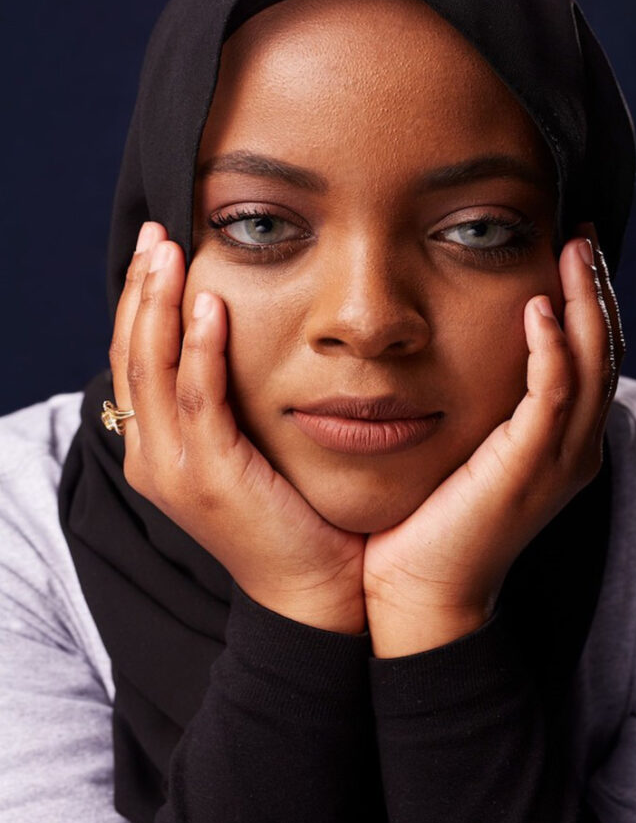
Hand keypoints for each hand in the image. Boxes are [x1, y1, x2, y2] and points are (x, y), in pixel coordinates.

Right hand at [109, 221, 365, 633]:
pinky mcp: (209, 477)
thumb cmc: (294, 513)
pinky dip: (199, 349)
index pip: (135, 359)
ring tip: (169, 249)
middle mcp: (151, 457)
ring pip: (151, 369)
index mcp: (156, 448)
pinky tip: (209, 304)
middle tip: (155, 231)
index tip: (157, 248)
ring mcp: (173, 470)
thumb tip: (232, 340)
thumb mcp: (248, 449)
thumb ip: (229, 402)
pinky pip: (197, 400)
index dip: (141, 300)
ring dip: (158, 303)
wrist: (317, 591)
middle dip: (141, 288)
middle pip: (131, 354)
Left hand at [363, 223, 624, 655]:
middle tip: (583, 236)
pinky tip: (538, 307)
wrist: (418, 592)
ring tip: (574, 251)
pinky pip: (552, 395)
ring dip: (585, 303)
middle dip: (597, 290)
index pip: (592, 357)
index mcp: (560, 442)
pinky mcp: (528, 467)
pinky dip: (552, 348)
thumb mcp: (463, 448)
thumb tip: (454, 352)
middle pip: (606, 352)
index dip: (588, 303)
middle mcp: (573, 448)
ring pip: (592, 365)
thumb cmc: (428, 520)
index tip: (571, 252)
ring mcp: (557, 460)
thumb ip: (479, 404)